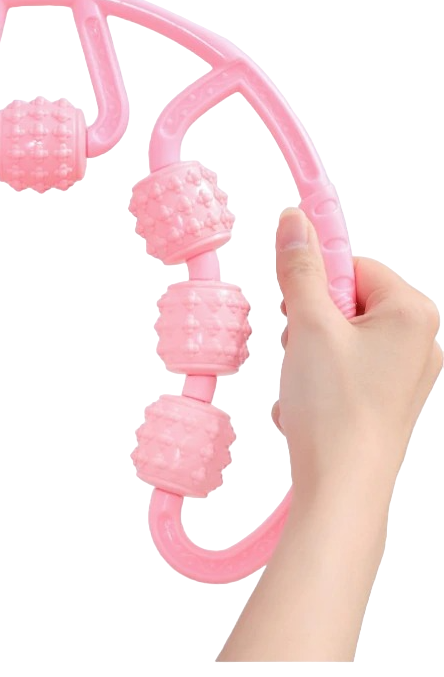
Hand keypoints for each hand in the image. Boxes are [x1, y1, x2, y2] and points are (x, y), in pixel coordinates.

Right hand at [219, 209, 440, 661]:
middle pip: (345, 300)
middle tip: (297, 348)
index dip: (315, 279)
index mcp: (412, 313)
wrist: (342, 487)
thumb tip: (294, 220)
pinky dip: (315, 378)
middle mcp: (418, 340)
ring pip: (338, 336)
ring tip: (301, 381)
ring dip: (305, 351)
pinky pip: (341, 367)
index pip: (355, 263)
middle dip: (307, 321)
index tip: (291, 295)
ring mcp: (402, 373)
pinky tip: (307, 403)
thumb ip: (300, 268)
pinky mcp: (383, 398)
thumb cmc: (337, 409)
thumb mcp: (308, 325)